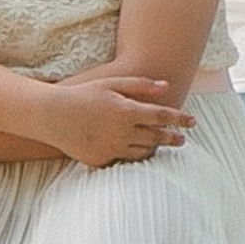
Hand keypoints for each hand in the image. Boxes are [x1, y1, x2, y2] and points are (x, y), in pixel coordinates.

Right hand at [50, 73, 194, 167]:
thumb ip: (140, 85)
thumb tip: (166, 86)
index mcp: (126, 111)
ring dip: (155, 149)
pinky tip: (138, 152)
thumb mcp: (111, 83)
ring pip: (143, 153)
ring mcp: (111, 148)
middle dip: (173, 138)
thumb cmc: (84, 95)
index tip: (193, 122)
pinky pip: (123, 160)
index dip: (180, 119)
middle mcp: (121, 132)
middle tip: (182, 139)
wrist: (52, 116)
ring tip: (161, 146)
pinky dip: (133, 156)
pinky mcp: (101, 160)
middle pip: (156, 138)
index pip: (162, 116)